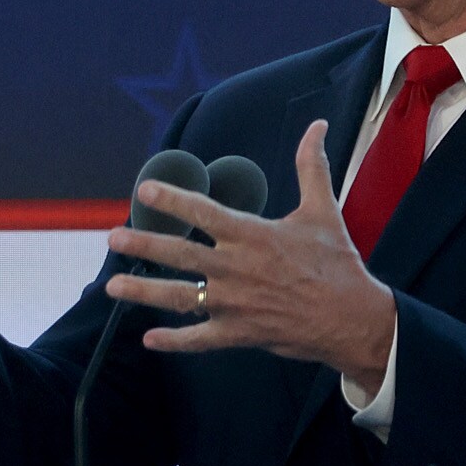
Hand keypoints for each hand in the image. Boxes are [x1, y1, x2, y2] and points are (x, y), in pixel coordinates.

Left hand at [102, 122, 395, 387]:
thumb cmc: (337, 263)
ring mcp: (235, 303)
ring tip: (113, 287)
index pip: (204, 212)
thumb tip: (317, 125)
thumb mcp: (322, 210)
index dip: (172, 200)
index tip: (144, 191)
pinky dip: (174, 341)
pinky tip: (149, 339)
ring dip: (143, 293)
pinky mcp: (239, 332)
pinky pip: (200, 339)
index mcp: (253, 235)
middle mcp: (237, 268)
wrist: (353, 318)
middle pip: (180, 254)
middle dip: (143, 246)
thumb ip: (311, 167)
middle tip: (112, 239)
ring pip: (180, 297)